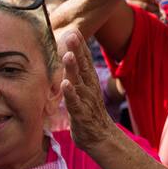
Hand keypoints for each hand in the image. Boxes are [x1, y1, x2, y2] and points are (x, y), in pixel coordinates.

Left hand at [59, 29, 116, 151]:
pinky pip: (74, 102)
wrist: (101, 138)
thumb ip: (76, 78)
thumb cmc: (89, 114)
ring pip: (78, 82)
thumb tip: (68, 63)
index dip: (80, 46)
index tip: (75, 30)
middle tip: (73, 34)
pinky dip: (70, 93)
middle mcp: (89, 88)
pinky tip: (65, 84)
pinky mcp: (81, 114)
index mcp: (89, 82)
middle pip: (83, 66)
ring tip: (68, 55)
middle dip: (77, 50)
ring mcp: (86, 101)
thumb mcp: (83, 92)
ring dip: (73, 69)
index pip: (85, 61)